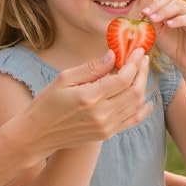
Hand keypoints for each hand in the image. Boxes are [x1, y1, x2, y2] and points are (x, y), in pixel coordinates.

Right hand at [29, 51, 151, 148]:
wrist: (38, 134)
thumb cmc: (47, 103)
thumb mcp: (63, 79)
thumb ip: (91, 68)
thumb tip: (113, 55)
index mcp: (89, 97)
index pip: (122, 78)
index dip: (134, 63)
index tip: (138, 51)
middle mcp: (101, 114)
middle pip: (134, 91)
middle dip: (142, 73)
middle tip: (143, 59)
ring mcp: (106, 127)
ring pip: (136, 105)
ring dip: (143, 87)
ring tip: (141, 72)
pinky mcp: (107, 134)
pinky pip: (132, 121)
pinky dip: (142, 109)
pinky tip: (147, 100)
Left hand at [143, 0, 185, 70]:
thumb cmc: (172, 45)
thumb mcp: (158, 31)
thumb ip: (153, 21)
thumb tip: (144, 12)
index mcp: (178, 8)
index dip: (153, 4)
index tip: (142, 12)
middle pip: (172, 1)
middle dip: (157, 7)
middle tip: (146, 14)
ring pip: (179, 7)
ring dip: (165, 12)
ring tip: (154, 19)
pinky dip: (177, 20)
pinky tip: (168, 24)